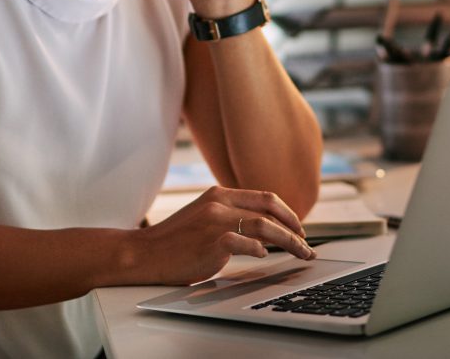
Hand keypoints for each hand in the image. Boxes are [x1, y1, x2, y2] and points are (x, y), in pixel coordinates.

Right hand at [135, 186, 315, 285]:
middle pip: (270, 208)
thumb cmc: (174, 241)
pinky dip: (260, 250)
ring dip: (288, 242)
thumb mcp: (202, 216)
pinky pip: (246, 244)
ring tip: (301, 253)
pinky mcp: (212, 242)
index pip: (264, 196)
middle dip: (294, 225)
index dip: (287, 211)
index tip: (298, 226)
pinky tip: (265, 256)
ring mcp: (216, 221)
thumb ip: (228, 215)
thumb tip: (262, 232)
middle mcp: (219, 203)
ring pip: (265, 227)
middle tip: (306, 241)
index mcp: (219, 193)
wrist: (144, 254)